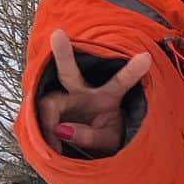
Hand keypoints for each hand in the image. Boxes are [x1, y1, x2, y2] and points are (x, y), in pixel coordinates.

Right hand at [36, 29, 151, 156]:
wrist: (91, 148)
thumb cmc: (104, 139)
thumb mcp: (105, 143)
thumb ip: (88, 137)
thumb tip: (61, 130)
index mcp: (108, 97)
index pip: (120, 82)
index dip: (132, 71)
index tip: (146, 57)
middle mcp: (84, 93)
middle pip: (70, 73)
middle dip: (63, 55)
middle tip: (58, 35)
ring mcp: (64, 99)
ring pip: (49, 102)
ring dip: (48, 123)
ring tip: (56, 144)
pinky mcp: (48, 109)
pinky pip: (38, 116)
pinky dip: (42, 133)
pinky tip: (50, 145)